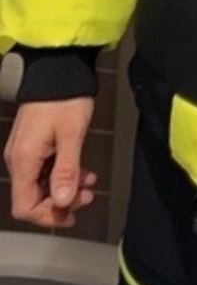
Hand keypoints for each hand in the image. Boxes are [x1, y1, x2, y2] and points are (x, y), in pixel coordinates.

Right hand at [4, 99, 96, 229]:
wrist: (59, 69)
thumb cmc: (66, 100)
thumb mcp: (71, 135)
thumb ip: (66, 170)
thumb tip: (62, 202)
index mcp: (23, 160)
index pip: (24, 206)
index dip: (48, 216)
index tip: (72, 213)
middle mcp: (18, 160)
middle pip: (33, 198)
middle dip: (61, 203)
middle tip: (88, 197)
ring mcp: (25, 152)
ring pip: (41, 185)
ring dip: (65, 189)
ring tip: (90, 184)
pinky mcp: (34, 145)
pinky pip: (45, 170)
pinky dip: (63, 175)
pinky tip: (84, 171)